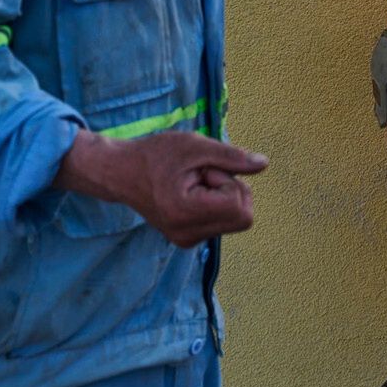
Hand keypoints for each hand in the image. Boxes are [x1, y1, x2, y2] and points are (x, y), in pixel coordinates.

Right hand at [57, 129, 267, 248]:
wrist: (121, 173)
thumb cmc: (156, 155)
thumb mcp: (196, 146)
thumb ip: (232, 157)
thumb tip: (264, 164)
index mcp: (185, 214)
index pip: (240, 207)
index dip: (229, 182)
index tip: (204, 170)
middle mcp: (186, 235)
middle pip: (243, 217)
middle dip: (231, 190)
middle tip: (201, 175)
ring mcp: (186, 241)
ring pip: (235, 220)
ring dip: (223, 196)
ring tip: (194, 182)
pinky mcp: (187, 239)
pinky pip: (222, 222)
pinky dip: (215, 204)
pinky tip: (191, 193)